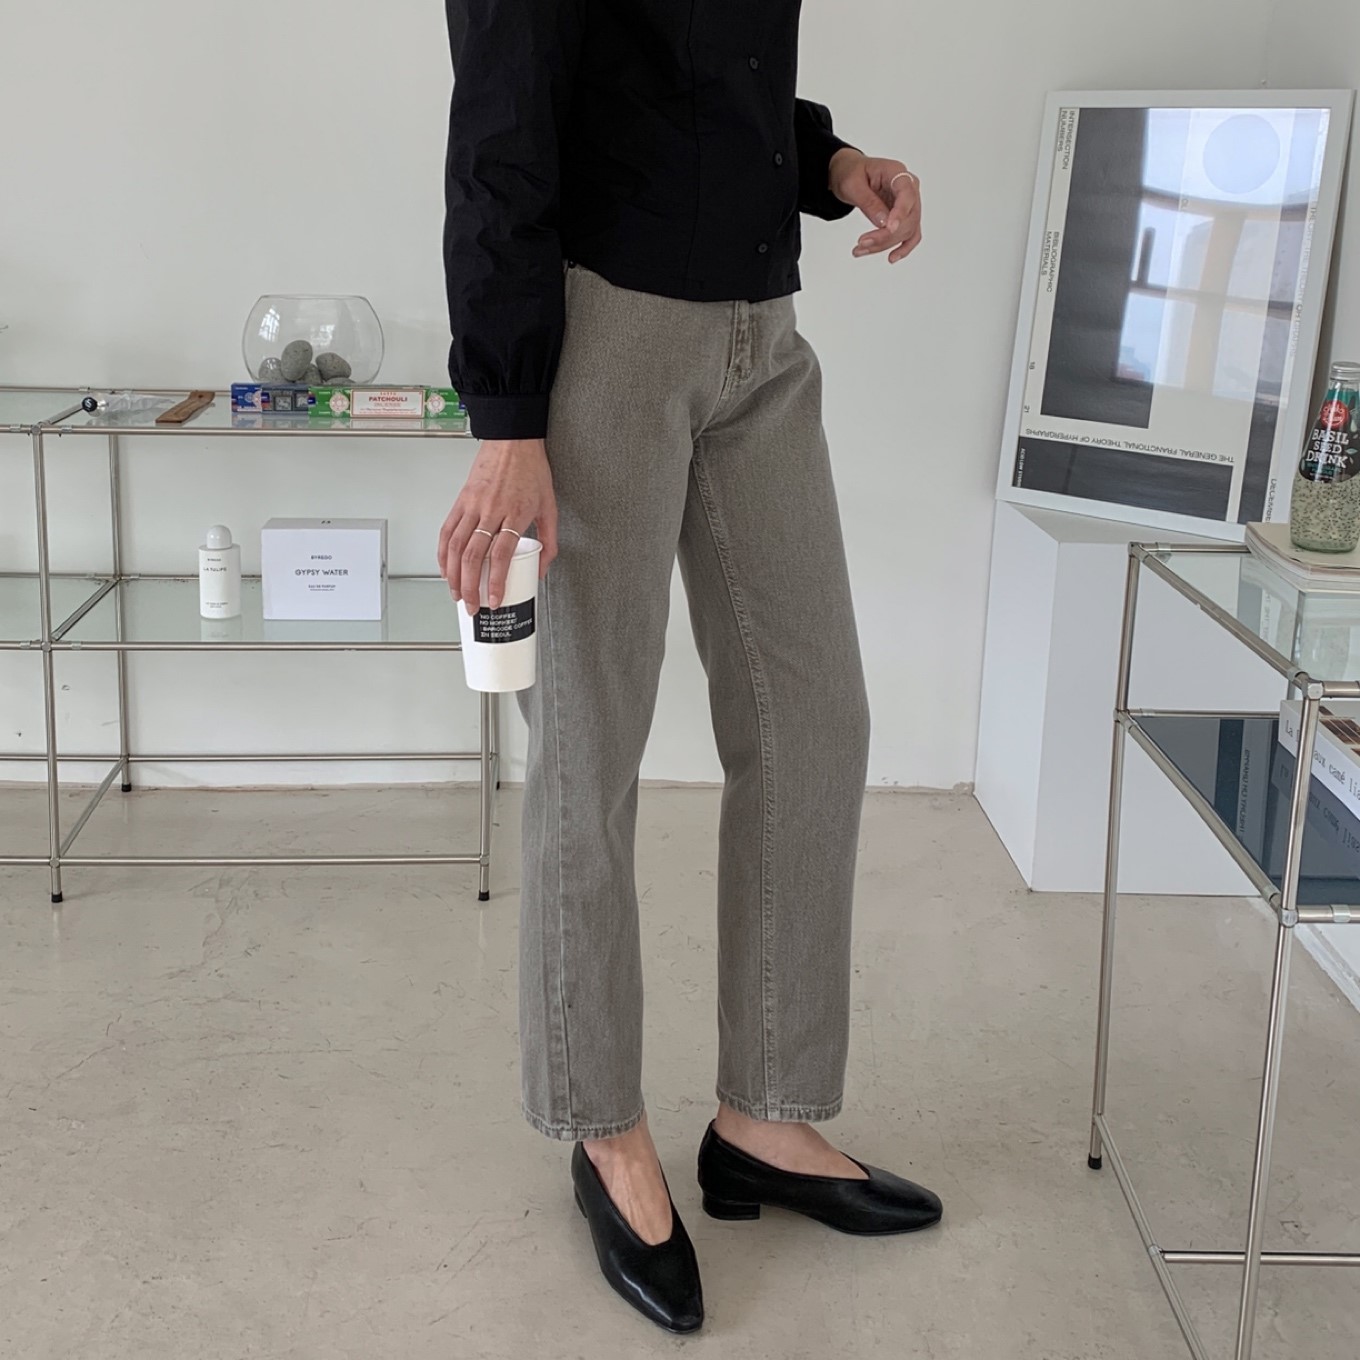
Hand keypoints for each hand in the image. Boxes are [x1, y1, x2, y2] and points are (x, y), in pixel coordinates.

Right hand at [437, 438, 558, 612]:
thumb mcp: (550, 506)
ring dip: (453, 575)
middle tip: (473, 606)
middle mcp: (491, 510)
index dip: (497, 581)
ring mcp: (472, 505)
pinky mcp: (461, 500)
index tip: (495, 601)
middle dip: (471, 587)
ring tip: (457, 594)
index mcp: (516, 514)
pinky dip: (443, 553)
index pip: (502, 554)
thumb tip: (541, 569)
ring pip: (456, 546)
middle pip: (474, 556)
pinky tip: (446, 569)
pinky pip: (447, 531)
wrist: (512, 441)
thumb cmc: (532, 470)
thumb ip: (549, 541)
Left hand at [829, 149, 921, 264]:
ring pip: (907, 230)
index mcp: (897, 172)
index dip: (900, 213)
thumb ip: (868, 202)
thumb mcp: (852, 184)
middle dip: (886, 235)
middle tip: (861, 243)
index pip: (907, 194)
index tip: (889, 228)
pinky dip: (903, 248)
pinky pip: (910, 235)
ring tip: (860, 249)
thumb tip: (883, 223)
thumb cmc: (852, 173)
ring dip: (885, 244)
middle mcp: (908, 188)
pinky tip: (892, 258)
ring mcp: (908, 203)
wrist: (851, 174)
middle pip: (908, 217)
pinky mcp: (904, 217)